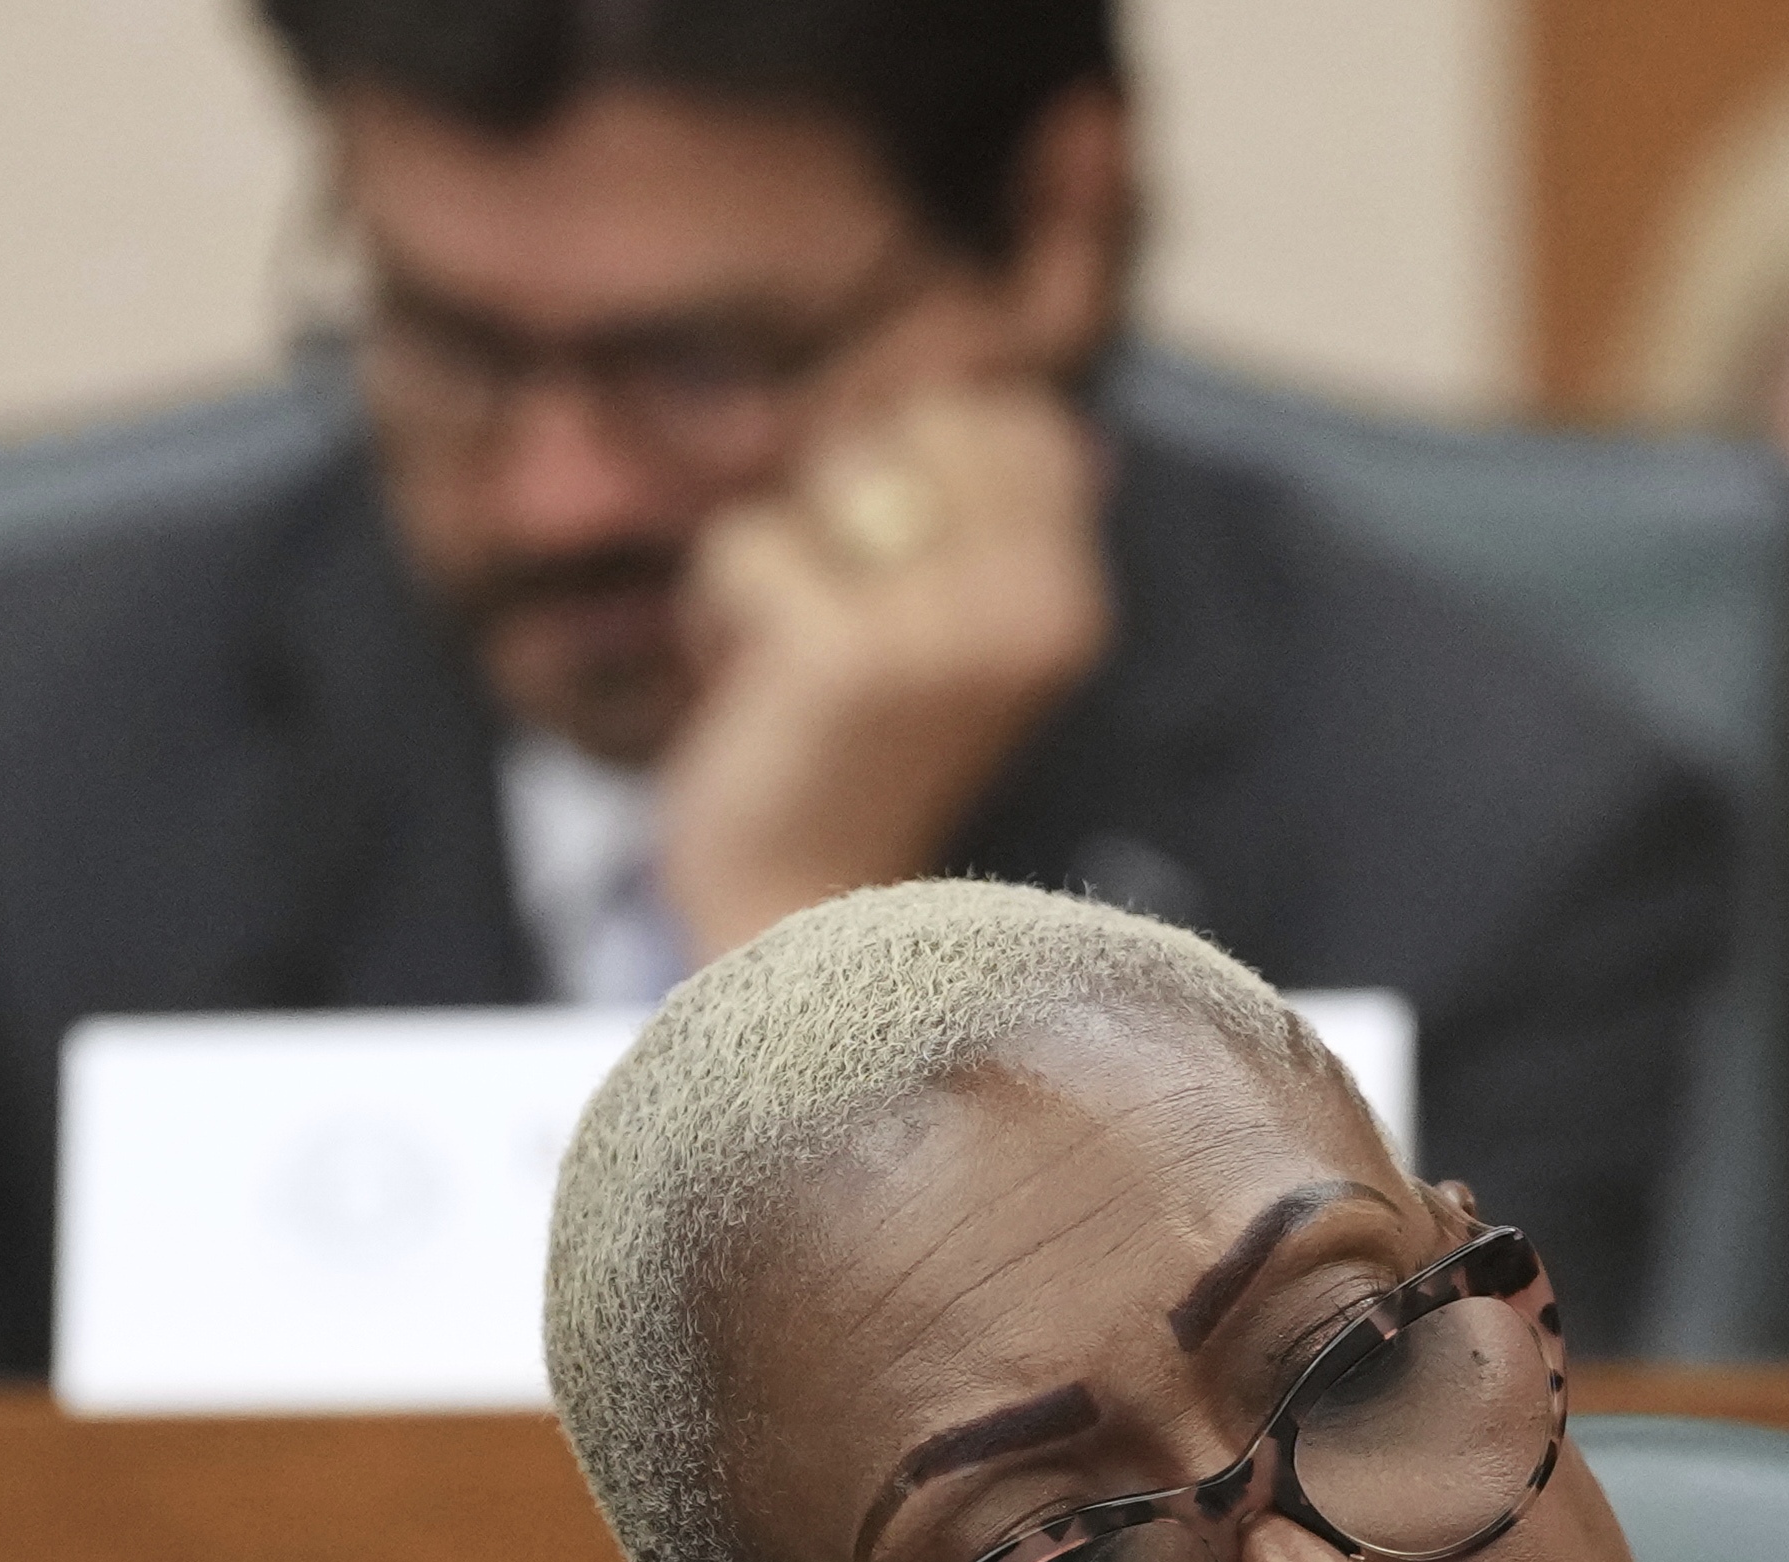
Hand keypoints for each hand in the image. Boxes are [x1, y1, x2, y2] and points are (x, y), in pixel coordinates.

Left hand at [656, 380, 1111, 953]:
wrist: (805, 923)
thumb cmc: (860, 760)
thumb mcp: (959, 633)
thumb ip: (983, 523)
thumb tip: (1007, 411)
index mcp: (1070, 602)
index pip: (1012, 421)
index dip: (927, 462)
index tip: (900, 574)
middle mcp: (1031, 609)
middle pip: (921, 423)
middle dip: (852, 501)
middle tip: (845, 615)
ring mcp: (944, 632)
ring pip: (829, 477)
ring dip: (782, 561)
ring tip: (798, 656)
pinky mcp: (845, 654)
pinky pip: (747, 542)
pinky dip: (717, 608)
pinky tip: (751, 688)